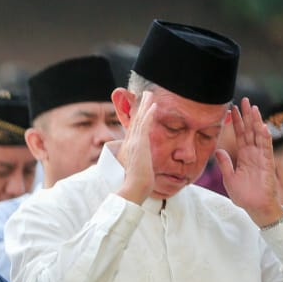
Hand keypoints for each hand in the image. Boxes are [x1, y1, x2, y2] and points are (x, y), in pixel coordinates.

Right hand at [115, 89, 157, 203]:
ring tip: (149, 94)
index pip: (134, 128)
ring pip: (139, 119)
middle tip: (144, 94)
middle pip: (135, 120)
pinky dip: (148, 115)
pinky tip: (153, 106)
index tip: (140, 106)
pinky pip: (145, 125)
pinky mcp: (140, 143)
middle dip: (140, 106)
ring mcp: (134, 142)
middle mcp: (130, 142)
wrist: (134, 187)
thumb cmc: (136, 184)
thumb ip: (137, 164)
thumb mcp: (136, 171)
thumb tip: (140, 166)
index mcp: (129, 147)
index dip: (137, 116)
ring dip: (145, 105)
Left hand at [220, 98, 282, 225]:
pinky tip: (262, 127)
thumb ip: (224, 163)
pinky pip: (266, 149)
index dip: (236, 122)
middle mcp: (253, 153)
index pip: (239, 134)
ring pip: (258, 136)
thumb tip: (217, 150)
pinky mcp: (267, 164)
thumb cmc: (243, 194)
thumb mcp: (228, 177)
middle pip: (249, 130)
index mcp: (243, 155)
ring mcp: (261, 157)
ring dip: (256, 122)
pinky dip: (264, 137)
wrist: (254, 207)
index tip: (232, 108)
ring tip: (253, 108)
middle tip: (244, 100)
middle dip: (246, 116)